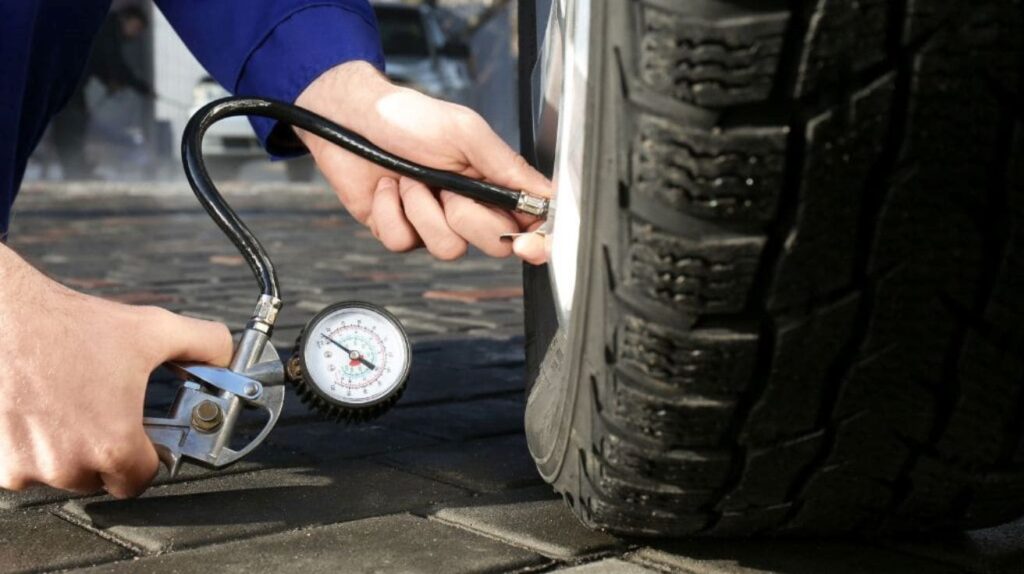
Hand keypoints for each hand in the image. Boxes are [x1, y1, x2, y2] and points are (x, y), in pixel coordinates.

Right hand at [0, 245, 232, 497]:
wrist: (5, 317)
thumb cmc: (70, 326)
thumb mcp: (154, 329)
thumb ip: (205, 344)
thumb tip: (229, 355)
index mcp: (113, 444)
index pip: (142, 480)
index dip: (148, 458)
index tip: (143, 439)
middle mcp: (69, 465)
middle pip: (102, 478)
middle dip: (108, 450)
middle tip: (105, 411)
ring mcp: (29, 468)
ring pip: (63, 474)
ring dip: (70, 450)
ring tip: (72, 404)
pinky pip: (26, 468)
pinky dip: (35, 447)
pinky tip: (42, 411)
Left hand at [294, 61, 550, 262]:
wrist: (350, 118)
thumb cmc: (408, 117)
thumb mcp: (465, 132)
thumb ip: (507, 166)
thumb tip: (547, 194)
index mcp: (492, 183)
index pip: (529, 223)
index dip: (536, 240)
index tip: (527, 243)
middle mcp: (468, 207)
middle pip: (494, 245)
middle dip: (468, 217)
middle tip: (447, 187)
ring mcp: (433, 223)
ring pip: (448, 249)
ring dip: (422, 210)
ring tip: (409, 180)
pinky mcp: (400, 232)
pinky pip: (404, 243)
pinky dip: (390, 211)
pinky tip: (387, 188)